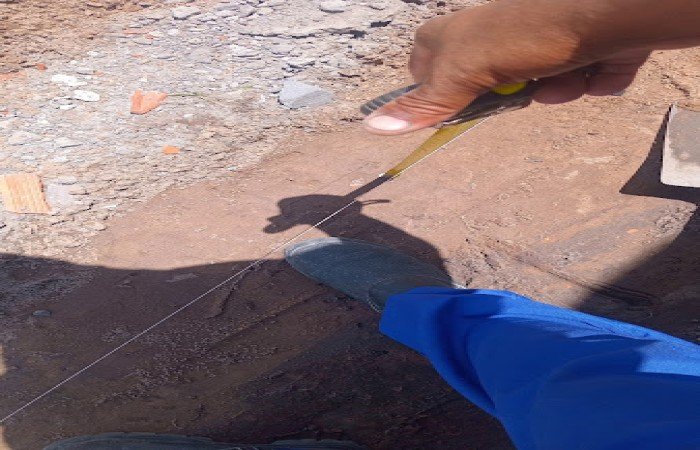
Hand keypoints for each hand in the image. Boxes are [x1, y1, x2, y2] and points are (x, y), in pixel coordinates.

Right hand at [363, 0, 698, 134]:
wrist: (610, 14)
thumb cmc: (526, 36)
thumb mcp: (464, 73)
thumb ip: (423, 104)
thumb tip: (371, 127)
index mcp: (455, 33)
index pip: (423, 72)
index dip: (438, 92)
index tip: (454, 103)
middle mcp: (492, 35)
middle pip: (481, 89)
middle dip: (504, 97)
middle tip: (513, 85)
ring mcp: (534, 43)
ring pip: (529, 91)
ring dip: (549, 90)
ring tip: (562, 72)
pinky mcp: (576, 52)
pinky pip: (569, 86)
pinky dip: (581, 83)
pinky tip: (590, 68)